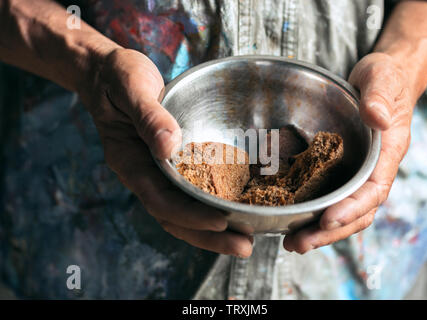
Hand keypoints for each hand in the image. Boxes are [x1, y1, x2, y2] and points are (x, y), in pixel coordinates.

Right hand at [80, 48, 252, 256]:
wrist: (108, 74)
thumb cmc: (117, 77)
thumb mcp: (131, 87)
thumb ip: (149, 117)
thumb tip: (169, 146)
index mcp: (130, 162)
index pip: (160, 201)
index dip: (190, 216)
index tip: (221, 222)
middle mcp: (144, 174)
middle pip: (176, 218)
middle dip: (209, 237)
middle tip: (244, 248)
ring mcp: (157, 172)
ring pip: (184, 212)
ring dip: (214, 230)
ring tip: (247, 239)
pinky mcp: (172, 164)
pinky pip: (191, 192)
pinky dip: (211, 206)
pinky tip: (236, 209)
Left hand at [284, 52, 413, 253]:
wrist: (379, 81)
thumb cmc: (384, 79)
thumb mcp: (383, 78)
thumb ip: (379, 97)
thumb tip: (376, 118)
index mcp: (387, 153)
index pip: (373, 190)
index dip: (352, 208)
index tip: (328, 219)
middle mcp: (372, 170)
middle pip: (356, 212)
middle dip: (329, 231)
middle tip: (298, 243)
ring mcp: (355, 173)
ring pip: (342, 211)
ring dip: (318, 230)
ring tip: (291, 242)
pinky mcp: (339, 170)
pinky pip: (328, 197)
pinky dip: (312, 213)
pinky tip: (290, 220)